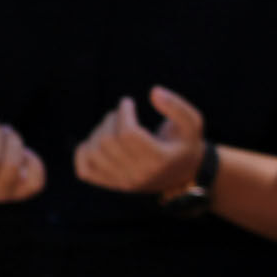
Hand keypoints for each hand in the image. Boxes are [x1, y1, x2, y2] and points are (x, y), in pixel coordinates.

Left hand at [74, 87, 208, 196]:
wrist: (182, 175)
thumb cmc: (184, 142)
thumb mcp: (192, 123)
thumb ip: (177, 106)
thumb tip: (154, 91)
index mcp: (159, 160)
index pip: (129, 133)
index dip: (124, 112)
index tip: (127, 102)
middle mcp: (139, 175)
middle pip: (108, 141)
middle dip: (111, 120)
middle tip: (120, 113)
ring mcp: (122, 183)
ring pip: (94, 153)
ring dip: (98, 132)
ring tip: (113, 125)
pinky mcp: (110, 185)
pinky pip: (84, 170)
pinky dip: (85, 151)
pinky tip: (98, 141)